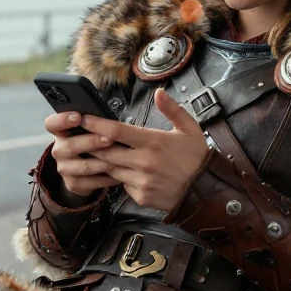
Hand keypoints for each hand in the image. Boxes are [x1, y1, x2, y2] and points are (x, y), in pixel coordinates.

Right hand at [44, 111, 120, 198]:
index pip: (52, 124)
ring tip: (120, 158)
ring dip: (103, 162)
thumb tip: (108, 119)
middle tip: (109, 139)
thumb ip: (93, 123)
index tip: (79, 117)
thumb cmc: (92, 142)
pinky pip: (92, 182)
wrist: (86, 171)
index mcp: (60, 132)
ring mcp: (64, 168)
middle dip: (91, 142)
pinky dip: (107, 178)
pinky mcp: (72, 184)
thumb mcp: (90, 130)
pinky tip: (119, 173)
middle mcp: (58, 150)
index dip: (62, 120)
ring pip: (83, 166)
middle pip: (69, 146)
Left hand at [75, 88, 209, 212]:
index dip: (96, 124)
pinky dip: (122, 179)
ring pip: (111, 169)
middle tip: (85, 137)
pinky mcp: (141, 197)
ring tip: (103, 154)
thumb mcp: (189, 129)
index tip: (83, 118)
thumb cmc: (197, 158)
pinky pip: (123, 186)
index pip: (116, 131)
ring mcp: (141, 182)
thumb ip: (172, 109)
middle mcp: (143, 162)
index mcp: (153, 142)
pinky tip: (129, 173)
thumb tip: (159, 92)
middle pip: (106, 151)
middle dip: (93, 144)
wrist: (207, 191)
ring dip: (106, 162)